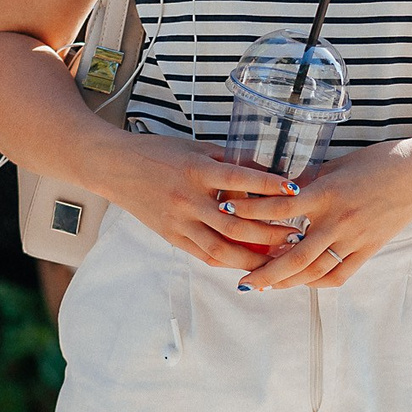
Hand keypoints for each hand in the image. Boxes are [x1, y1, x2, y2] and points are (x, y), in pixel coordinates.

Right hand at [101, 134, 312, 271]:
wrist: (115, 167)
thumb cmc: (158, 152)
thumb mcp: (196, 148)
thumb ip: (229, 161)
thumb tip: (267, 172)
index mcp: (196, 170)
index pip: (238, 179)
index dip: (268, 186)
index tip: (295, 190)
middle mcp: (188, 199)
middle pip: (235, 226)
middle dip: (269, 234)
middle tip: (296, 235)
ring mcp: (178, 222)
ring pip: (220, 249)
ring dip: (253, 257)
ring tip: (278, 258)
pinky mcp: (171, 237)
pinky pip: (204, 255)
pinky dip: (228, 261)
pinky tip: (248, 262)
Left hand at [222, 138, 411, 289]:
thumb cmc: (379, 161)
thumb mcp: (338, 165)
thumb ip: (309, 182)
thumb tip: (278, 192)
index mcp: (326, 194)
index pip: (278, 208)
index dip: (249, 212)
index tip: (224, 214)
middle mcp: (338, 221)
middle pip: (294, 256)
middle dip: (264, 271)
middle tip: (242, 280)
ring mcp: (354, 239)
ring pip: (315, 271)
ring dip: (287, 281)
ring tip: (265, 285)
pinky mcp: (369, 250)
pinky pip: (339, 274)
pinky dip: (317, 282)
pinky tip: (302, 282)